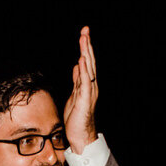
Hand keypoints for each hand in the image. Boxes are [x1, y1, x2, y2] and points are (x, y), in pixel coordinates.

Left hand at [63, 26, 96, 152]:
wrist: (80, 135)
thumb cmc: (77, 117)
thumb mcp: (75, 94)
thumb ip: (77, 80)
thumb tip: (77, 67)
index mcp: (86, 83)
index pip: (86, 61)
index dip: (85, 47)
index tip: (84, 33)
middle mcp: (90, 85)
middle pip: (89, 61)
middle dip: (87, 45)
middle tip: (86, 30)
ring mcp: (88, 92)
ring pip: (88, 68)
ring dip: (86, 53)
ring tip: (84, 39)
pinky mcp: (85, 99)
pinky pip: (84, 82)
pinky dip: (84, 71)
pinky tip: (82, 61)